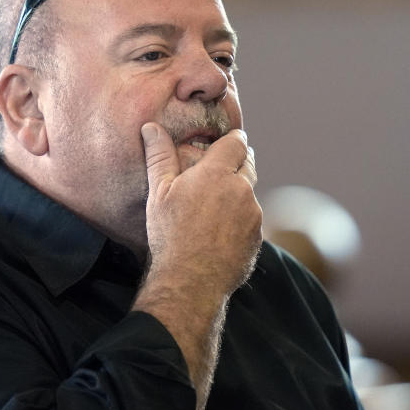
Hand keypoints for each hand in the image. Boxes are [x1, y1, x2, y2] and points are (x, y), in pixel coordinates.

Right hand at [141, 123, 260, 296]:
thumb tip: (151, 127)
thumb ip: (159, 156)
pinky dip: (240, 221)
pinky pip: (251, 221)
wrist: (190, 281)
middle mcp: (241, 189)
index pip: (236, 142)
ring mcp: (253, 215)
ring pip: (249, 195)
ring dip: (238, 195)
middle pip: (248, 165)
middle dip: (237, 164)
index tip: (227, 142)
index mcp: (217, 173)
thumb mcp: (159, 192)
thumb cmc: (170, 234)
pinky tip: (220, 233)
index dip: (233, 140)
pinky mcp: (258, 238)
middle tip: (220, 172)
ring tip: (215, 208)